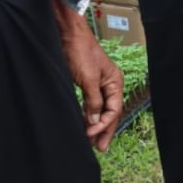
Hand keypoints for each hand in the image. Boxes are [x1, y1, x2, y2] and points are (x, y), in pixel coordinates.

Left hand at [57, 8, 123, 151]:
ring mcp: (97, 84)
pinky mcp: (86, 83)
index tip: (91, 135)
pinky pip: (91, 104)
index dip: (105, 124)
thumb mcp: (88, 79)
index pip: (114, 109)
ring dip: (96, 125)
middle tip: (99, 148)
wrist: (67, 35)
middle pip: (110, 112)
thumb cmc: (80, 52)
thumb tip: (95, 122)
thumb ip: (93, 101)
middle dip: (105, 130)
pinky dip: (89, 116)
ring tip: (92, 142)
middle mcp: (108, 84)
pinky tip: (85, 125)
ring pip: (100, 109)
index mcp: (114, 81)